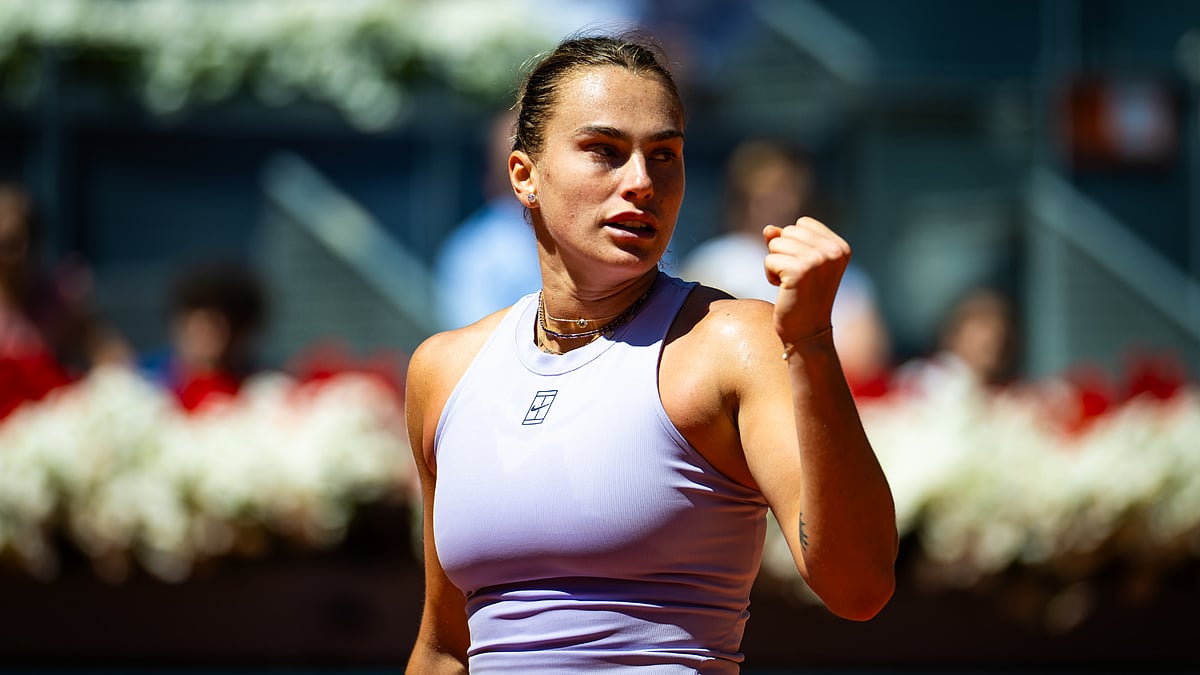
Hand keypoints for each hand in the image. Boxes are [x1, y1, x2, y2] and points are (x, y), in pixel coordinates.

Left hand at [763, 217, 850, 343]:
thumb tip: (768, 229)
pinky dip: (770, 275)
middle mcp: (833, 251)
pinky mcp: (799, 271)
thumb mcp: (799, 264)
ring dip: (776, 264)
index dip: (795, 245)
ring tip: (791, 284)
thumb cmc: (803, 298)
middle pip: (788, 231)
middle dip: (783, 253)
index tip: (805, 270)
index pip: (802, 223)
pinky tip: (784, 290)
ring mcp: (818, 260)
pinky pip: (769, 260)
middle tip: (797, 279)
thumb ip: (786, 241)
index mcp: (841, 247)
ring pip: (776, 243)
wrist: (808, 333)